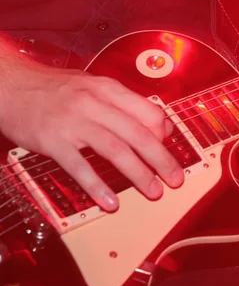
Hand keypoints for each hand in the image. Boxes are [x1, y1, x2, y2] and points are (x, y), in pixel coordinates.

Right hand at [0, 62, 182, 211]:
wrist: (9, 84)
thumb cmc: (55, 88)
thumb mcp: (94, 86)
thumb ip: (125, 104)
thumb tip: (160, 125)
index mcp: (108, 89)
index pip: (149, 112)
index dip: (165, 135)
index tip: (170, 151)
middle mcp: (94, 103)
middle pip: (138, 134)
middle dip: (162, 160)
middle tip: (176, 180)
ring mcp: (73, 122)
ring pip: (116, 150)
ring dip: (138, 174)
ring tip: (153, 191)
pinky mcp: (53, 141)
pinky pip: (79, 167)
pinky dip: (97, 186)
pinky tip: (110, 202)